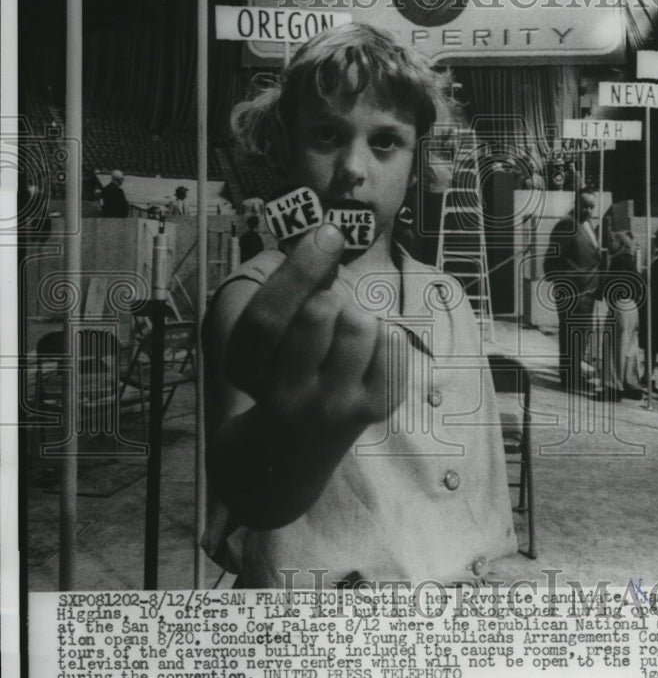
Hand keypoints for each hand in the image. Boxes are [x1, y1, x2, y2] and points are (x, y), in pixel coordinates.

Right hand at [226, 224, 403, 429]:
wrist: (294, 446)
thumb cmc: (282, 365)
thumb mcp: (265, 331)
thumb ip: (288, 288)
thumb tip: (329, 236)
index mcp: (245, 368)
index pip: (267, 316)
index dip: (299, 268)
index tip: (327, 231)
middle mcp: (285, 395)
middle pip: (319, 311)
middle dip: (329, 294)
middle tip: (327, 310)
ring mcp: (331, 407)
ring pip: (361, 324)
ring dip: (357, 315)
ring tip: (346, 334)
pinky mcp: (372, 409)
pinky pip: (394, 342)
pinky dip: (386, 335)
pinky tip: (368, 352)